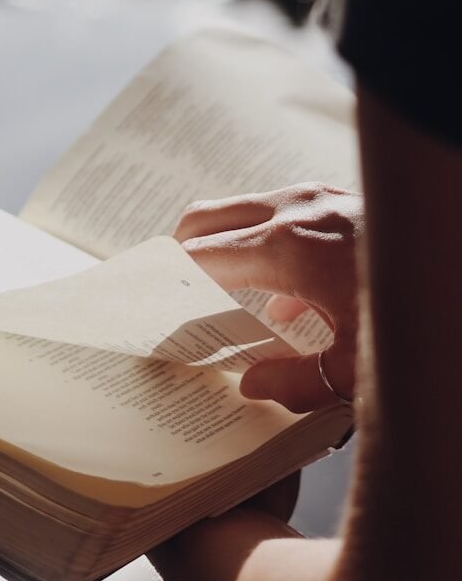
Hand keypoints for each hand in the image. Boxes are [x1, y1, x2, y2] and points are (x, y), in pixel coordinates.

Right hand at [174, 182, 362, 411]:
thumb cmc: (427, 314)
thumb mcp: (361, 368)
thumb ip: (297, 384)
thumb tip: (253, 384)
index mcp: (286, 247)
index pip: (198, 256)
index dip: (169, 281)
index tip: (153, 303)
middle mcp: (293, 210)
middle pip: (203, 219)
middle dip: (179, 253)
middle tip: (173, 291)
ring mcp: (316, 196)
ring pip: (239, 212)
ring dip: (221, 247)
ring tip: (221, 295)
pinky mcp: (337, 197)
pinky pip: (278, 214)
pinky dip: (260, 245)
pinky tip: (285, 297)